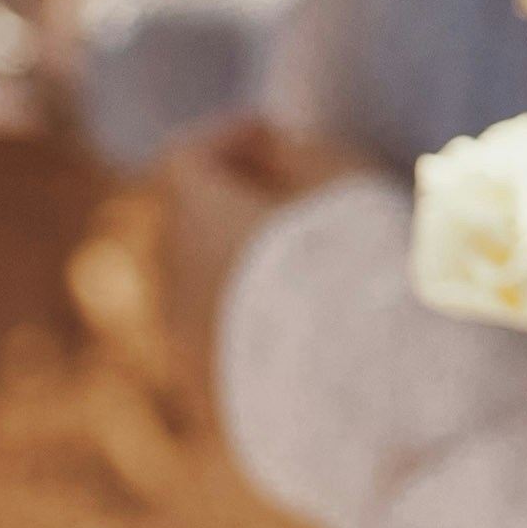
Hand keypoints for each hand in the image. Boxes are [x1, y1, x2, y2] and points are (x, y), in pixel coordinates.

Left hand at [155, 115, 346, 396]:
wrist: (355, 382)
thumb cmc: (353, 262)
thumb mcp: (340, 178)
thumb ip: (296, 151)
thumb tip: (271, 147)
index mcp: (196, 213)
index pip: (186, 159)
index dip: (227, 139)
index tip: (271, 133)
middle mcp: (172, 275)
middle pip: (187, 224)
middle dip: (230, 208)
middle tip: (293, 205)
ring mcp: (180, 341)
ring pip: (198, 288)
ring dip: (238, 273)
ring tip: (305, 281)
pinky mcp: (202, 394)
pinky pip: (215, 346)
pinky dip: (244, 329)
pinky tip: (302, 340)